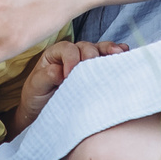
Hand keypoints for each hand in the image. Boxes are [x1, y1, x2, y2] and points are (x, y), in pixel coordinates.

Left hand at [8, 41, 127, 134]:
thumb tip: (59, 71)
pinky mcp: (96, 71)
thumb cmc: (37, 97)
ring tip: (119, 53)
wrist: (43, 112)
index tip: (69, 77)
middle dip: (91, 56)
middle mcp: (72, 53)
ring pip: (99, 50)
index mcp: (55, 53)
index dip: (72, 60)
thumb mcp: (36, 87)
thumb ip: (46, 77)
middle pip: (86, 47)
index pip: (67, 49)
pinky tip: (124, 53)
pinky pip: (107, 58)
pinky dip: (116, 55)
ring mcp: (85, 60)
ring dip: (109, 51)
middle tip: (95, 70)